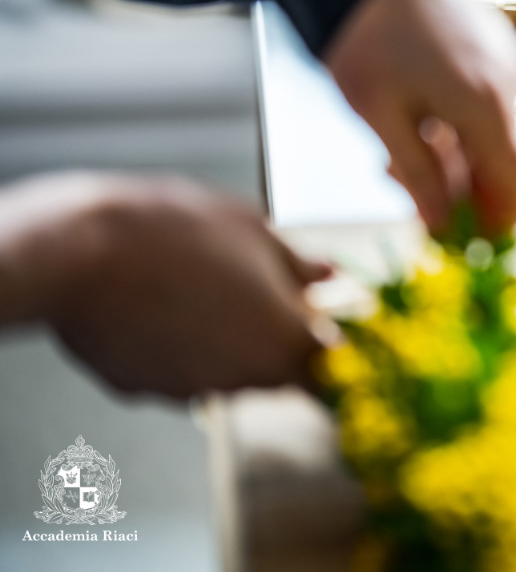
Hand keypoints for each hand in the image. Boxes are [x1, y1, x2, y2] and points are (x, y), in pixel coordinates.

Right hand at [0, 173, 328, 398]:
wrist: (80, 250)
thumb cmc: (175, 232)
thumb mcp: (253, 230)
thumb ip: (297, 264)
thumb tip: (329, 275)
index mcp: (285, 343)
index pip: (329, 371)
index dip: (327, 346)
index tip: (317, 320)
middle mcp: (244, 379)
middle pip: (277, 371)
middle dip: (272, 335)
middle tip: (246, 286)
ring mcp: (190, 389)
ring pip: (224, 371)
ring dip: (221, 339)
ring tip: (192, 284)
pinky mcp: (141, 390)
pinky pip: (172, 370)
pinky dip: (172, 346)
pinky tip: (154, 304)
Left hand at [325, 0, 515, 234]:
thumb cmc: (366, 31)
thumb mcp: (381, 118)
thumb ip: (420, 178)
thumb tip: (444, 228)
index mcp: (488, 110)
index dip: (498, 226)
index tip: (456, 237)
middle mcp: (509, 86)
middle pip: (511, 167)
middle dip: (466, 194)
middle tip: (407, 193)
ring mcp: (503, 62)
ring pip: (495, 137)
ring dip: (456, 162)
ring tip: (397, 158)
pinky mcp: (489, 46)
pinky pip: (486, 106)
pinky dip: (458, 129)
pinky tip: (412, 123)